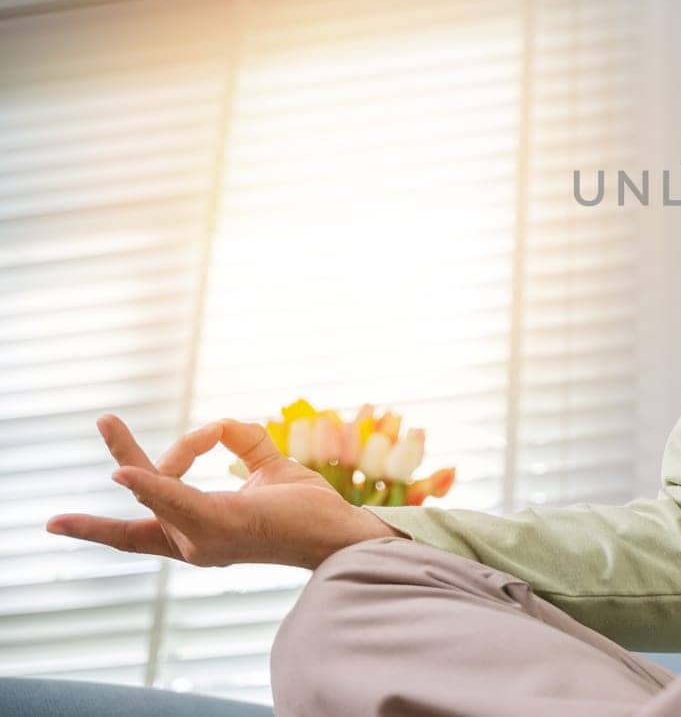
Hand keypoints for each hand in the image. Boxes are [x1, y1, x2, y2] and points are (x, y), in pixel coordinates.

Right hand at [45, 414, 404, 569]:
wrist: (340, 531)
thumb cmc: (307, 507)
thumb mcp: (268, 465)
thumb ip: (241, 441)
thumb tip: (219, 425)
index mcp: (199, 529)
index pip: (146, 520)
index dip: (102, 523)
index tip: (60, 518)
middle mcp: (193, 542)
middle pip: (145, 497)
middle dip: (123, 458)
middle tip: (104, 419)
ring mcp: (202, 539)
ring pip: (156, 493)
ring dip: (134, 457)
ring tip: (108, 423)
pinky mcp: (217, 528)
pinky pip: (174, 502)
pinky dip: (150, 486)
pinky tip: (126, 472)